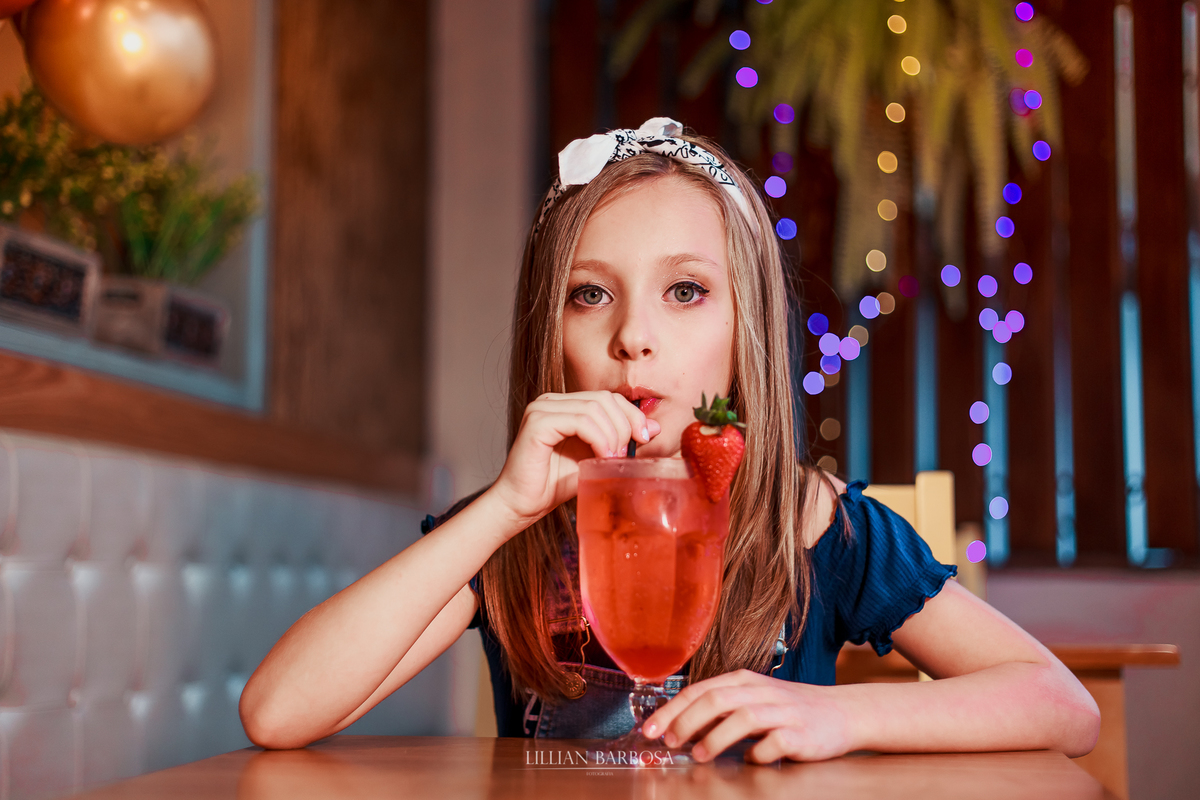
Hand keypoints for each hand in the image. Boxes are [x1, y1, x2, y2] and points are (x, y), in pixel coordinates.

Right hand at [488, 391, 660, 530]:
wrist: (521, 506)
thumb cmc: (553, 485)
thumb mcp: (596, 460)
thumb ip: (620, 442)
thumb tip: (653, 428)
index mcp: (564, 405)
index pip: (608, 397)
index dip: (631, 414)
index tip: (644, 439)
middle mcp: (551, 401)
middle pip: (604, 399)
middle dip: (625, 425)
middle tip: (626, 454)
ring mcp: (542, 409)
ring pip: (594, 408)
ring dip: (612, 435)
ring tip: (612, 460)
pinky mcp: (537, 423)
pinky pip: (580, 421)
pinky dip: (598, 438)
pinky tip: (601, 457)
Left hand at [642, 669, 857, 763]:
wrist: (843, 712)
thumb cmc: (789, 710)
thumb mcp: (752, 701)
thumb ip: (719, 711)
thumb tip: (678, 728)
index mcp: (744, 681)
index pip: (699, 690)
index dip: (672, 709)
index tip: (650, 729)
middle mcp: (761, 691)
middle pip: (716, 699)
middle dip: (686, 720)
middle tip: (668, 742)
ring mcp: (783, 711)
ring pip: (743, 717)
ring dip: (715, 737)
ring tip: (698, 755)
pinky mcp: (801, 734)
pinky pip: (774, 743)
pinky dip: (758, 753)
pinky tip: (750, 761)